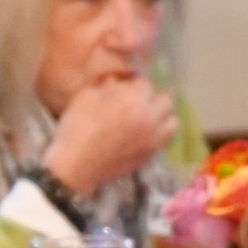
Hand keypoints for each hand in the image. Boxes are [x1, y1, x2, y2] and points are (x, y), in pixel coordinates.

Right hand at [40, 74, 176, 197]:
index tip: (124, 88)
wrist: (75, 166)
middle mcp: (148, 117)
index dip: (133, 83)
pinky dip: (158, 133)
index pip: (145, 82)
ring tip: (147, 118)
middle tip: (137, 102)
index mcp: (132, 99)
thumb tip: (118, 81)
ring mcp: (152, 138)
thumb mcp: (85, 96)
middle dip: (152, 98)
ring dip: (162, 116)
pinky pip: (164, 139)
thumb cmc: (76, 128)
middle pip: (165, 100)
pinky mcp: (149, 154)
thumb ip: (106, 84)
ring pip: (172, 121)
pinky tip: (143, 133)